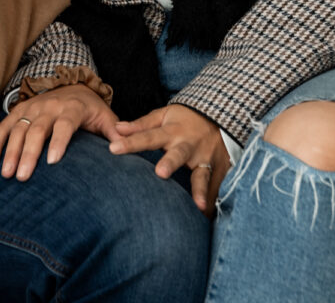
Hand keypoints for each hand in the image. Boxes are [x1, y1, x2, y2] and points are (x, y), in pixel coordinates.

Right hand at [0, 84, 118, 179]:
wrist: (75, 86)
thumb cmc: (91, 109)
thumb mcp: (106, 117)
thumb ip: (115, 132)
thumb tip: (124, 148)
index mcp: (73, 108)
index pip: (65, 124)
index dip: (59, 141)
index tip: (52, 162)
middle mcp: (51, 105)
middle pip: (38, 129)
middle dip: (29, 153)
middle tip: (22, 177)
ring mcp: (33, 107)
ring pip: (19, 128)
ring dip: (10, 151)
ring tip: (6, 173)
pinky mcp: (21, 110)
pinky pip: (4, 125)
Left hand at [110, 104, 229, 215]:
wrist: (221, 115)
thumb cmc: (185, 118)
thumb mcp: (164, 115)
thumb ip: (141, 124)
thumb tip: (117, 128)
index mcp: (172, 131)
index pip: (148, 137)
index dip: (131, 142)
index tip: (113, 148)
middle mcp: (188, 145)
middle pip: (178, 154)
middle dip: (170, 162)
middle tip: (161, 172)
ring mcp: (205, 158)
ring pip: (202, 175)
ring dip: (200, 190)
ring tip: (199, 206)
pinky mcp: (218, 170)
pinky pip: (216, 187)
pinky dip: (214, 202)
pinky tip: (209, 218)